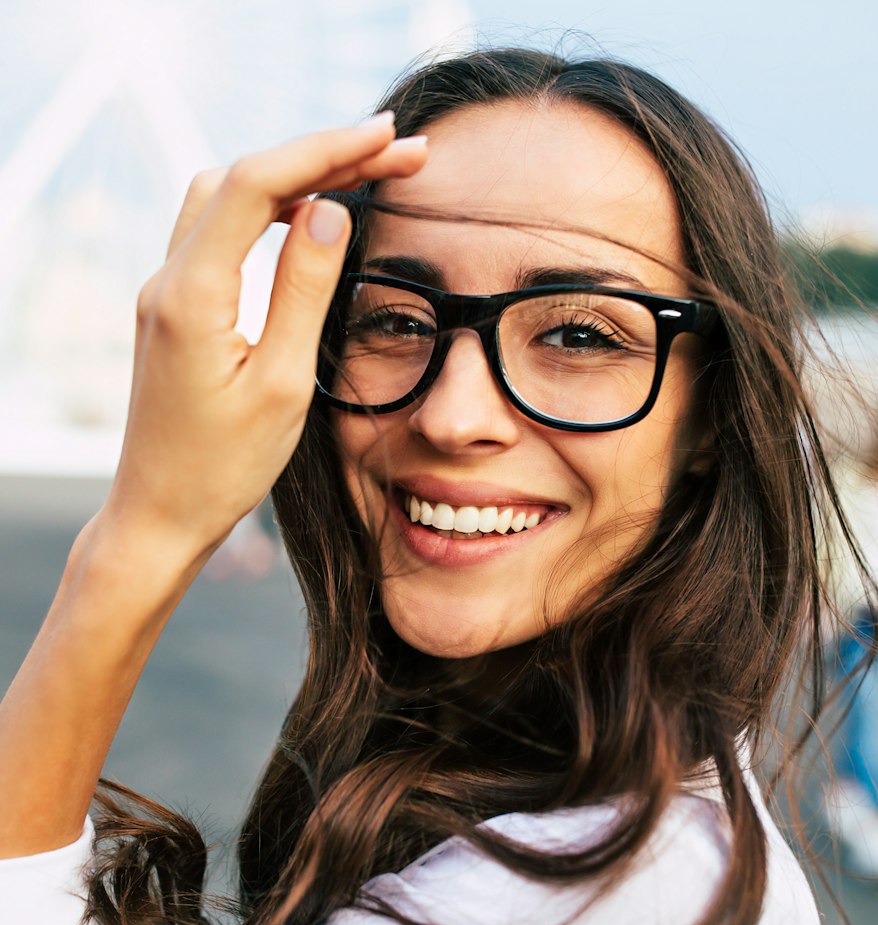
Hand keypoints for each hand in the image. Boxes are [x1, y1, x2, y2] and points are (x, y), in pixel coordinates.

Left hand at [102, 114, 427, 559]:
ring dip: (293, 176)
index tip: (387, 137)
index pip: (258, 186)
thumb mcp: (282, 383)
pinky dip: (268, 209)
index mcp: (191, 294)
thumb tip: (331, 212)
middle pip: (241, 178)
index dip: (326, 151)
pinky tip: (308, 218)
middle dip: (320, 154)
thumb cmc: (224, 465)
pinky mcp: (176, 307)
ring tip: (361, 173)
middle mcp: (168, 278)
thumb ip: (303, 290)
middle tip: (394, 152)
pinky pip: (219, 231)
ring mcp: (166, 290)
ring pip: (225, 197)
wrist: (161, 513)